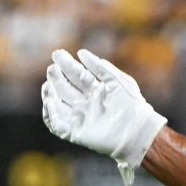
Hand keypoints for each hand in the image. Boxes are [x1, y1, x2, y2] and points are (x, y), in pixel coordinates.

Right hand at [41, 48, 167, 185]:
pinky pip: (58, 125)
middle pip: (65, 88)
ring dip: (50, 95)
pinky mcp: (77, 133)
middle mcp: (86, 103)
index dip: (66, 64)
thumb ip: (100, 67)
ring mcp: (81, 118)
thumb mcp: (117, 80)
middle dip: (56, 78)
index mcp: (96, 90)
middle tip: (52, 69)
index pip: (77, 75)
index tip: (57, 54)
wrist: (138, 130)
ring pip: (58, 105)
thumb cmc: (132, 105)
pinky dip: (51, 114)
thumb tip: (81, 52)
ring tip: (48, 85)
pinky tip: (50, 102)